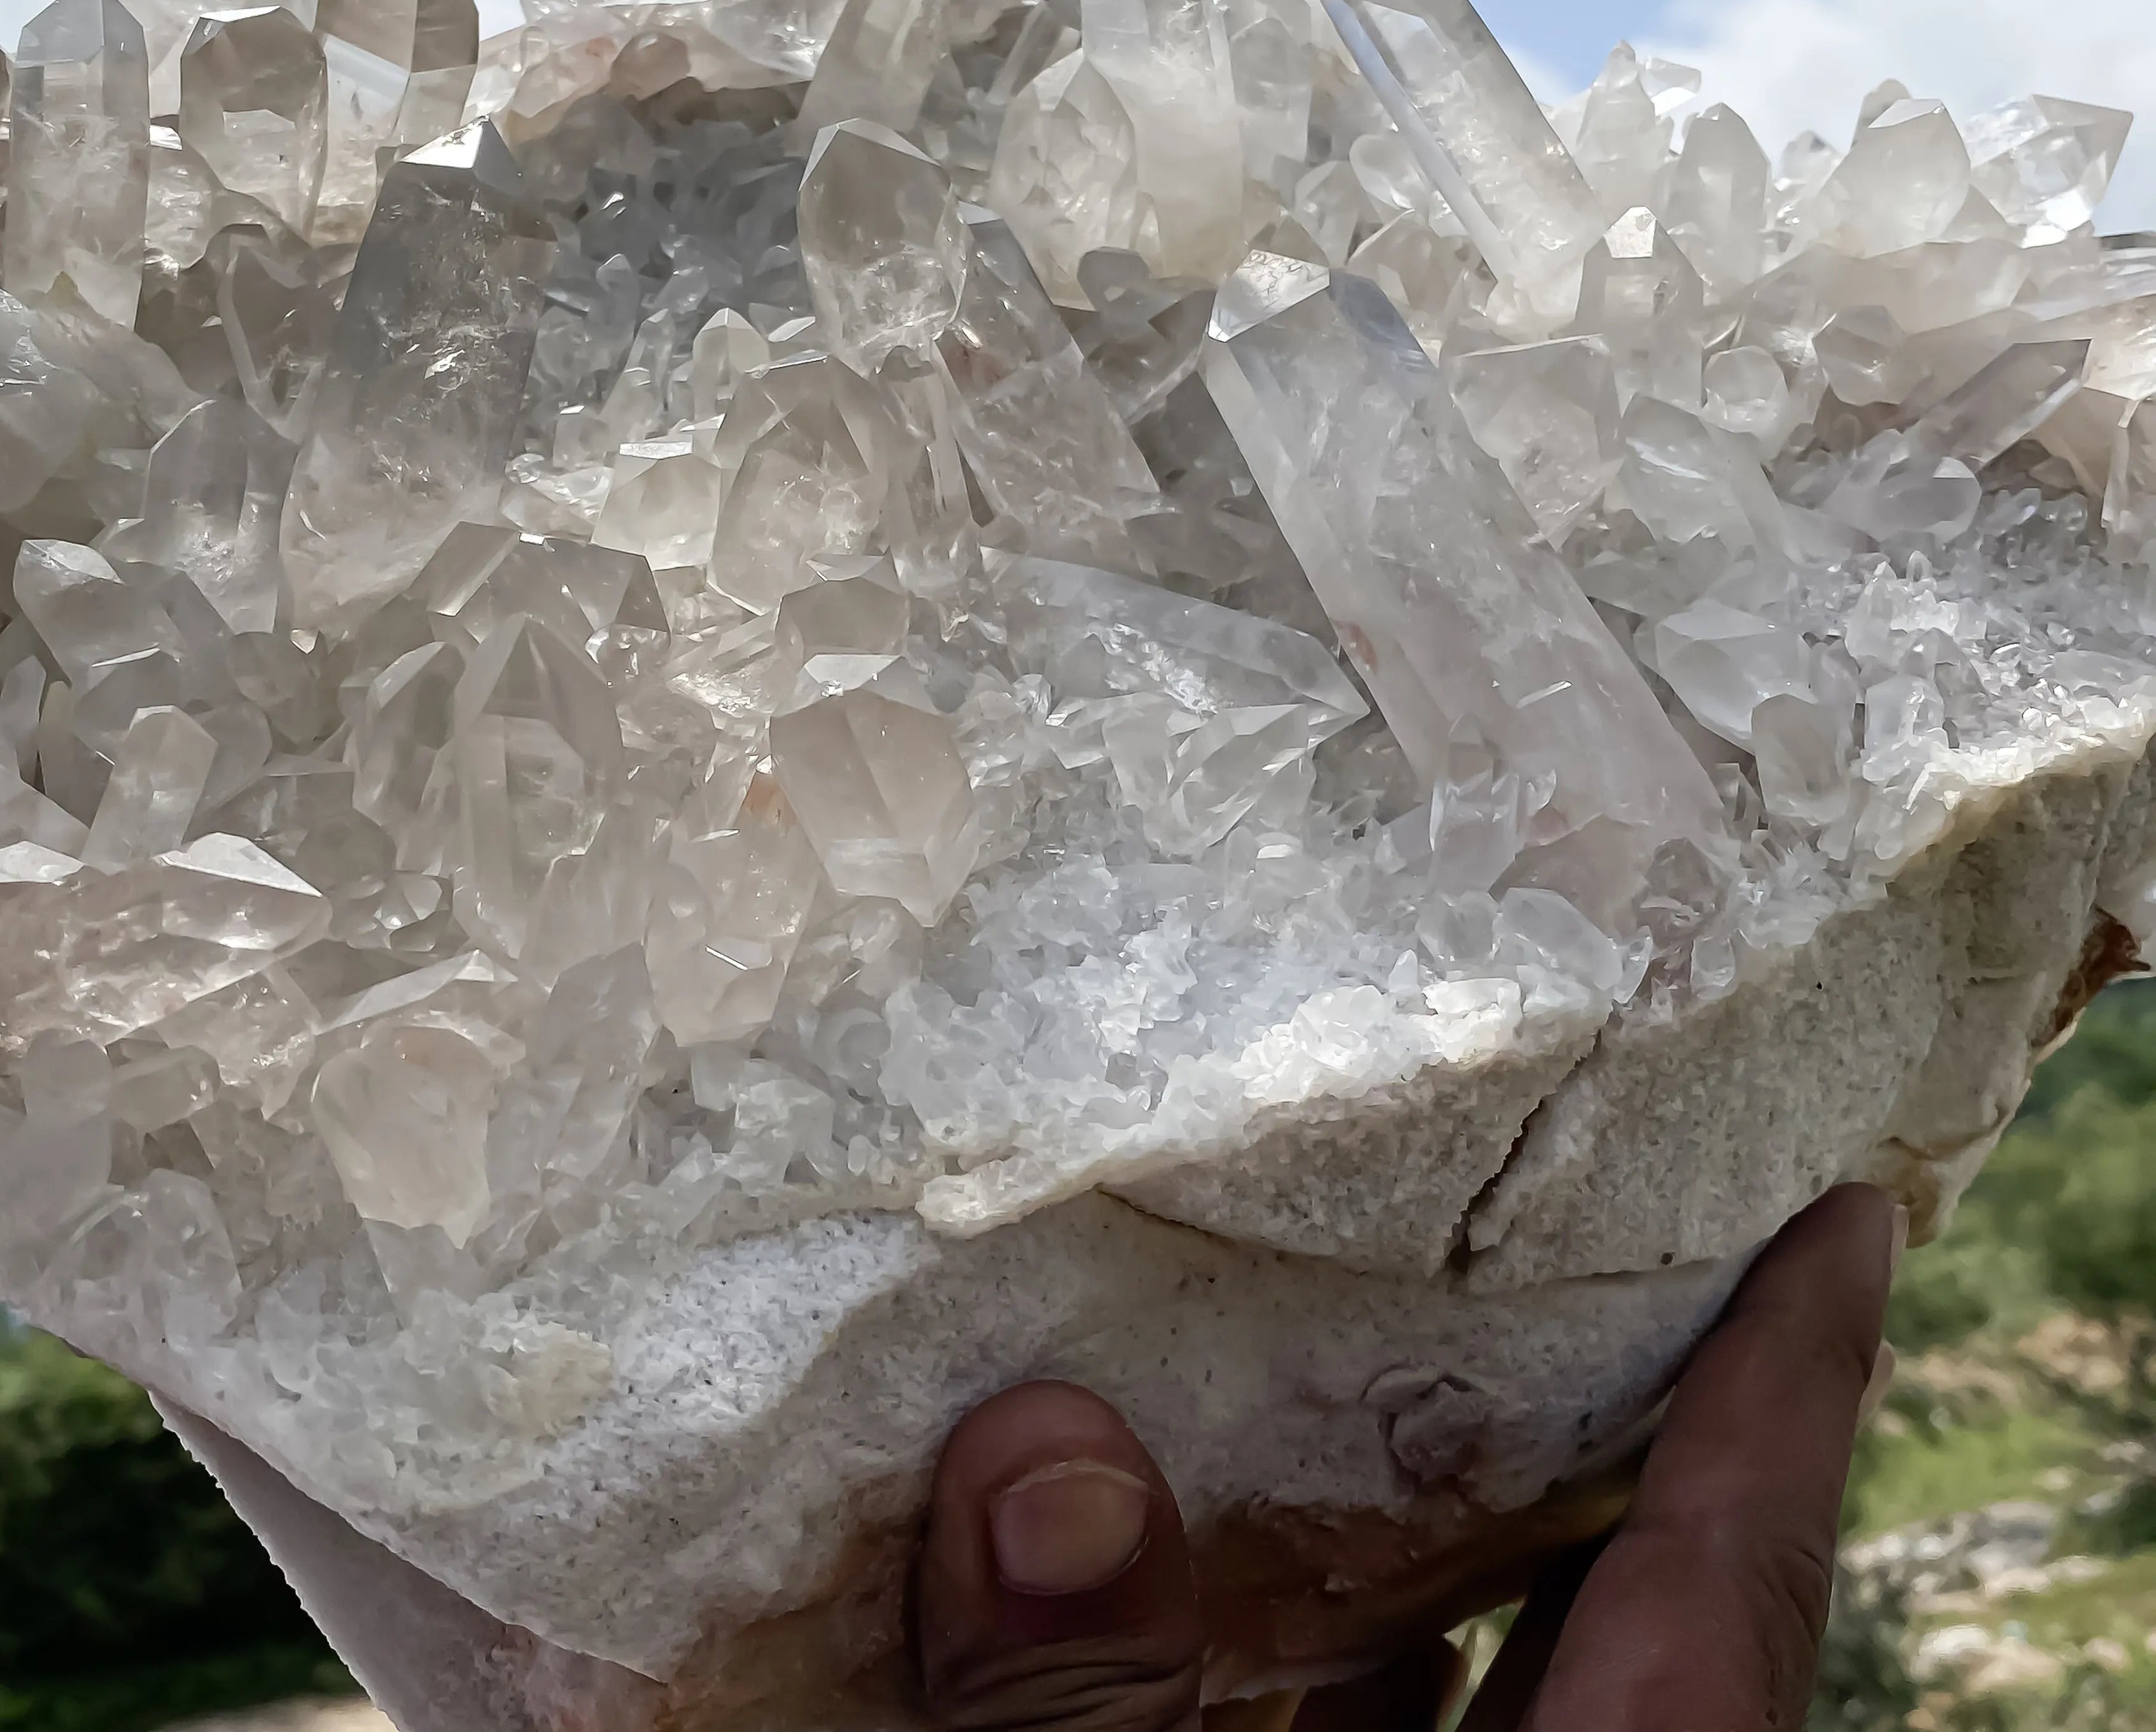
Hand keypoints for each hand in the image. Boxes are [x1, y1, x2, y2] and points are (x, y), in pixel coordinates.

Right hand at [913, 1181, 1901, 1730]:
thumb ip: (1083, 1710)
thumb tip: (1035, 1454)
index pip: (1728, 1597)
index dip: (1790, 1402)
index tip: (1844, 1217)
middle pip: (1619, 1613)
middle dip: (1592, 1413)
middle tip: (1564, 1199)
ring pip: (1462, 1674)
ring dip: (1401, 1521)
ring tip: (1341, 1306)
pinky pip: (1340, 1722)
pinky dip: (1296, 1632)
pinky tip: (1188, 1525)